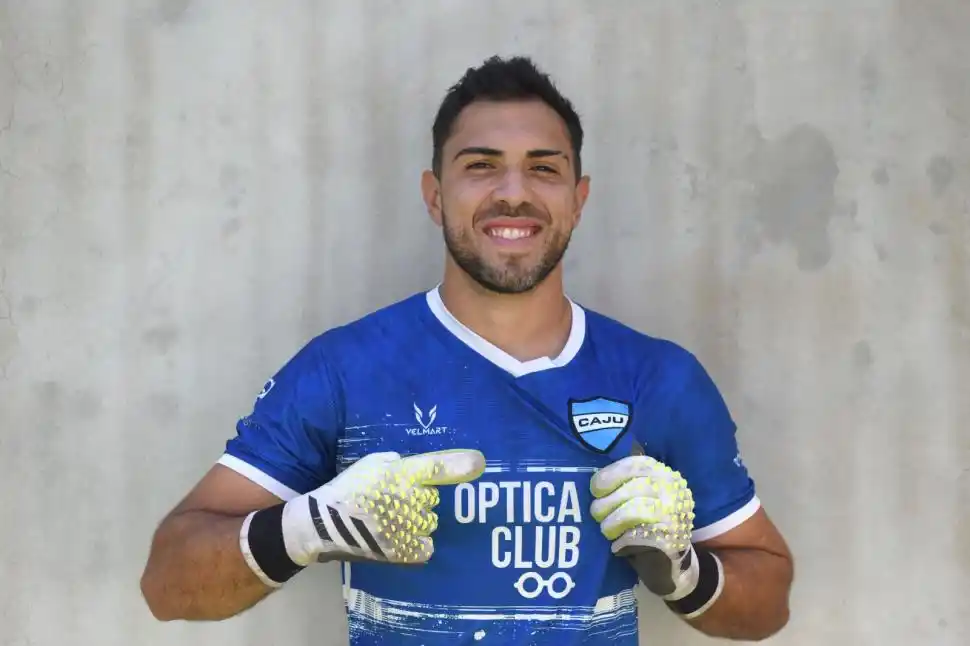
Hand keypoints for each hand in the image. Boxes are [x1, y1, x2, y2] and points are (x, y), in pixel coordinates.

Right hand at [283, 449, 485, 565]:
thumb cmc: (347, 488)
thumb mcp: (370, 463)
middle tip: (395, 503)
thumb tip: (412, 466)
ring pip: (430, 522)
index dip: (461, 465)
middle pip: (433, 499)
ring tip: (391, 522)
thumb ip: (396, 462)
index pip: (438, 467)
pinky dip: (416, 544)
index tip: (480, 464)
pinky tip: (398, 539)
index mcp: (402, 474)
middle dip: (420, 500)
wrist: (324, 524)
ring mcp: (409, 526)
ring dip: (417, 522)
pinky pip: (426, 547)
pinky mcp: (405, 551)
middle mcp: (411, 499)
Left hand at [590, 455, 696, 597]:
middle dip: (607, 502)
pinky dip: (621, 539)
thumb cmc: (646, 524)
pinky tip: (617, 544)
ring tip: (606, 529)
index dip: (611, 474)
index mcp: (665, 475)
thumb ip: (628, 478)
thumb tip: (611, 462)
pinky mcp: (669, 539)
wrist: (668, 563)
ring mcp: (674, 515)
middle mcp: (674, 492)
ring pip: (631, 511)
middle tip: (596, 513)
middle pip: (631, 488)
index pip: (636, 465)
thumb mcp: (641, 495)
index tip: (596, 488)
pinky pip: (636, 535)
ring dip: (611, 522)